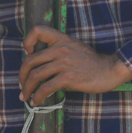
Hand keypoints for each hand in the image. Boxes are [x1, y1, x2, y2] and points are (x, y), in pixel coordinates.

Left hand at [17, 26, 131, 105]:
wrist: (109, 69)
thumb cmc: (91, 61)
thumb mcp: (74, 47)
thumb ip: (58, 50)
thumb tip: (41, 64)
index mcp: (61, 39)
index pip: (38, 30)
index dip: (28, 41)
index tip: (28, 54)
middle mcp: (60, 49)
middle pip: (30, 60)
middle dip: (22, 75)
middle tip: (22, 84)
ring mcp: (64, 63)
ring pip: (36, 75)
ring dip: (27, 88)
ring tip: (25, 96)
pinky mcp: (68, 78)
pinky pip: (46, 88)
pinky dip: (38, 96)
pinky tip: (36, 101)